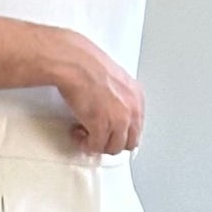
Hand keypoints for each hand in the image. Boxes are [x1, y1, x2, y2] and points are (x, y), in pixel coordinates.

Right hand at [48, 29, 144, 154]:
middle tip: (97, 135)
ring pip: (113, 148)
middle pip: (129, 142)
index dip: (121, 133)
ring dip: (98, 144)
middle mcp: (132, 110)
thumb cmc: (87, 65)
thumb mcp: (114, 79)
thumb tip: (110, 109)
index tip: (110, 132)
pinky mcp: (102, 127)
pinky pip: (96, 147)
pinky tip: (77, 133)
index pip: (137, 127)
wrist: (75, 63)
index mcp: (136, 97)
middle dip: (111, 142)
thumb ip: (118, 97)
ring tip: (85, 134)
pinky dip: (85, 144)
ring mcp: (118, 120)